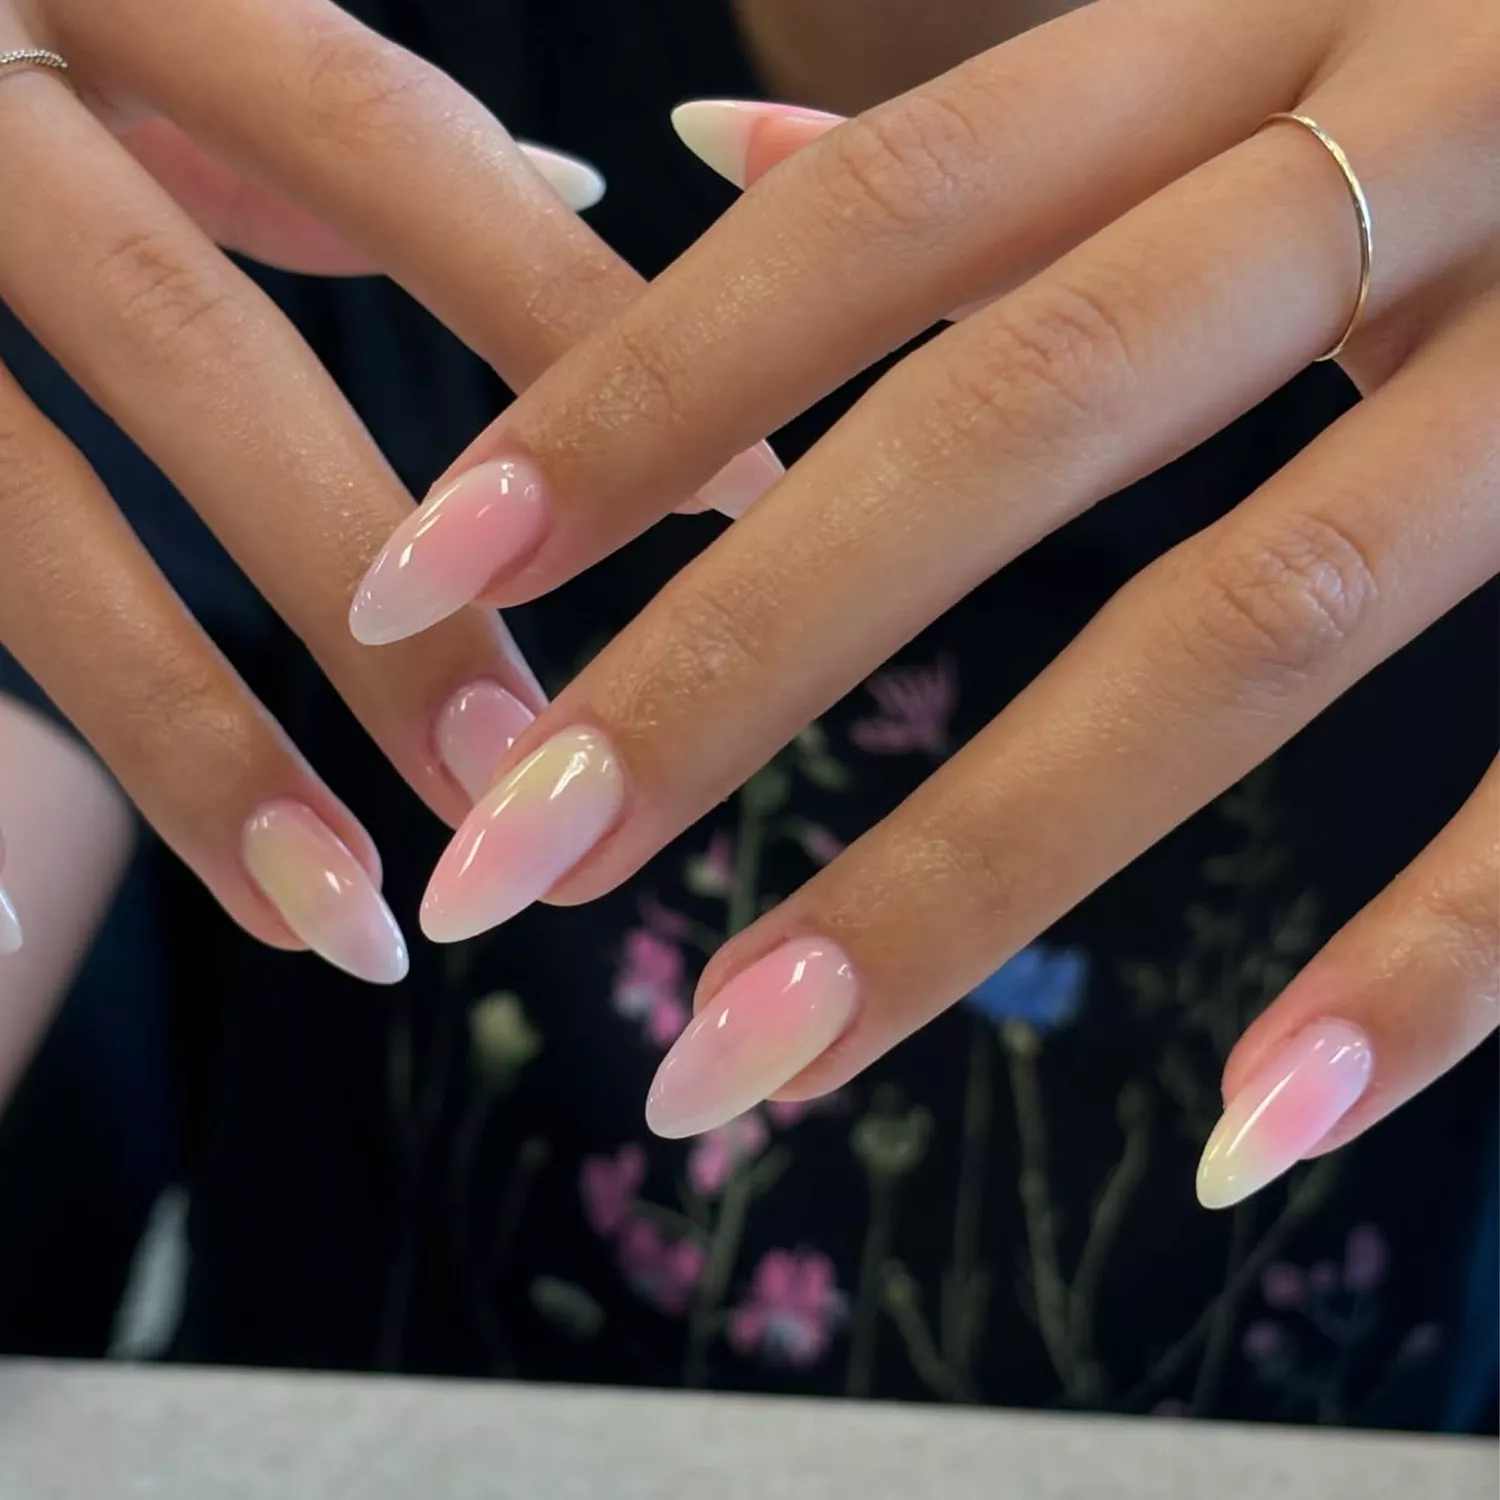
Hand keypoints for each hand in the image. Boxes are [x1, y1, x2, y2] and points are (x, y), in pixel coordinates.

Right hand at [0, 1, 778, 980]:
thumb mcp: (135, 10)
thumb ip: (321, 114)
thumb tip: (582, 177)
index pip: (390, 139)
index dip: (566, 320)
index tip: (748, 501)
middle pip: (194, 353)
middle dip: (379, 588)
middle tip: (531, 783)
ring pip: (2, 517)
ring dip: (188, 742)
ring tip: (350, 923)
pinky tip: (10, 942)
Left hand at [361, 0, 1498, 1201]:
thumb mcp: (1256, 27)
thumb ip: (998, 136)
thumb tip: (700, 156)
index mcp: (1248, 23)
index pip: (866, 221)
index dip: (622, 400)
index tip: (422, 582)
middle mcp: (1411, 149)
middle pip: (1004, 430)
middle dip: (726, 669)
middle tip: (512, 877)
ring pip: (1245, 623)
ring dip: (962, 871)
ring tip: (735, 1053)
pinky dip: (1421, 970)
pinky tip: (1236, 1140)